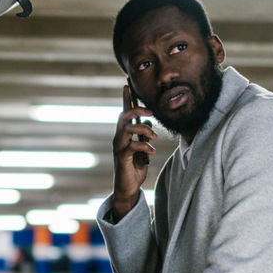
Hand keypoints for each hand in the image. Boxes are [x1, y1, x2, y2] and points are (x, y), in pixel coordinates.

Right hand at [110, 84, 155, 221]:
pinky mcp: (122, 158)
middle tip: (151, 112)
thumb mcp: (143, 148)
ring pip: (126, 128)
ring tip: (154, 137)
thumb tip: (150, 122)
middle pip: (123, 116)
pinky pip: (131, 146)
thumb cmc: (135, 168)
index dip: (126, 99)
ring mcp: (119, 148)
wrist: (128, 187)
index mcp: (124, 134)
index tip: (128, 85)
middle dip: (137, 110)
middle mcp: (118, 138)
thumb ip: (144, 135)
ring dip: (143, 129)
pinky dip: (144, 147)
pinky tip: (152, 152)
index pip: (124, 112)